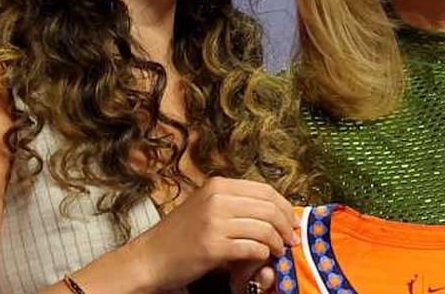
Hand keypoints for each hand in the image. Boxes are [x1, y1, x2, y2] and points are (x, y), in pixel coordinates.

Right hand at [128, 177, 297, 292]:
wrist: (151, 257)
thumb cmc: (180, 235)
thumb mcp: (206, 206)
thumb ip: (235, 203)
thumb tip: (273, 208)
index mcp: (218, 185)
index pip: (265, 190)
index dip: (284, 206)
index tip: (293, 221)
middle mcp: (217, 199)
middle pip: (268, 208)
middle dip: (286, 225)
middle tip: (292, 239)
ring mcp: (214, 222)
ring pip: (264, 228)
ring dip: (277, 242)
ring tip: (279, 251)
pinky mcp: (213, 246)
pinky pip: (252, 248)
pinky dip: (263, 255)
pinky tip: (263, 258)